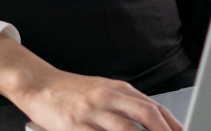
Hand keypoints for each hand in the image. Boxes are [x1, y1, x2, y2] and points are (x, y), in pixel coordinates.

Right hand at [0, 35, 181, 130]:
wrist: (38, 84)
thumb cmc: (73, 92)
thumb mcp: (104, 91)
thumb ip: (127, 105)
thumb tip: (156, 122)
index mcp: (118, 88)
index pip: (153, 108)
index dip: (172, 125)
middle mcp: (107, 97)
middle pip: (146, 116)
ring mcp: (91, 112)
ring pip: (126, 130)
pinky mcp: (74, 126)